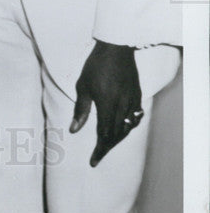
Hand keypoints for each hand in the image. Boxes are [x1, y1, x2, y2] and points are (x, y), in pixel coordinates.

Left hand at [70, 40, 142, 166]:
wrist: (116, 49)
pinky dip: (129, 127)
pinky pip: (136, 118)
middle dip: (107, 148)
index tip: (93, 162)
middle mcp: (122, 106)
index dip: (99, 151)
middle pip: (117, 135)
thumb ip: (80, 110)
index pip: (104, 135)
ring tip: (108, 145)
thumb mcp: (82, 87)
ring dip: (118, 139)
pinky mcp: (138, 96)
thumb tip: (74, 130)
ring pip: (128, 128)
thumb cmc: (95, 66)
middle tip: (98, 156)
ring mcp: (132, 101)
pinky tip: (123, 129)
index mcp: (107, 106)